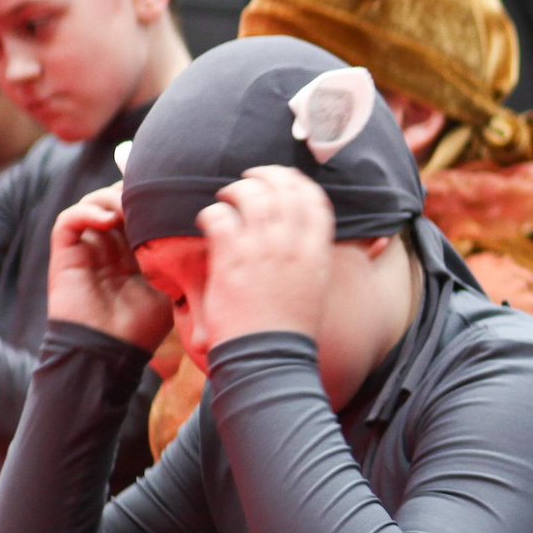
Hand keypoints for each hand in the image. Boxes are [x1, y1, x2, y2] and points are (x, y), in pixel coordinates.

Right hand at [47, 185, 170, 349]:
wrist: (109, 351)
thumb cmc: (143, 326)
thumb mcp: (172, 285)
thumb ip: (180, 256)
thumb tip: (205, 226)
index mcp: (134, 251)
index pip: (140, 210)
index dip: (152, 198)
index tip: (171, 193)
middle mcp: (109, 246)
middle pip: (116, 200)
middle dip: (134, 192)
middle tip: (151, 196)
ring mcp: (87, 249)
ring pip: (93, 203)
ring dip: (111, 198)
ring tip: (130, 209)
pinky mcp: (65, 255)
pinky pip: (68, 220)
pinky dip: (86, 212)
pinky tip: (108, 221)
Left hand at [197, 165, 336, 347]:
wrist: (269, 356)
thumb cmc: (291, 328)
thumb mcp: (317, 287)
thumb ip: (314, 258)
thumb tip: (323, 241)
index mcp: (317, 252)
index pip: (314, 200)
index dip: (297, 183)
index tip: (285, 180)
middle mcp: (293, 246)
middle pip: (284, 190)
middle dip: (266, 176)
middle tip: (251, 177)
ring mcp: (262, 251)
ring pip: (252, 197)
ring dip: (237, 190)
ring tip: (227, 196)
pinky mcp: (231, 260)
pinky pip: (220, 218)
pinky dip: (212, 212)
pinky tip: (209, 218)